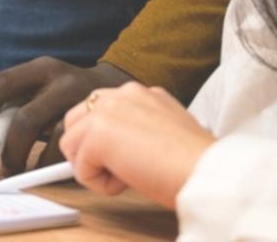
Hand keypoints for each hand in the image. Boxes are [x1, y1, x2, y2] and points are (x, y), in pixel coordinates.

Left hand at [0, 58, 130, 174]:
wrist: (117, 86)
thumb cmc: (62, 95)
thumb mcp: (40, 88)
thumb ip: (15, 105)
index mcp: (41, 68)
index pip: (0, 85)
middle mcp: (62, 80)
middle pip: (24, 119)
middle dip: (8, 150)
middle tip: (0, 167)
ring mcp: (84, 101)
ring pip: (51, 139)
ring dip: (33, 162)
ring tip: (24, 171)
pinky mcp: (101, 124)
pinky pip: (72, 151)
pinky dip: (54, 165)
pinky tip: (49, 169)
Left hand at [60, 81, 214, 207]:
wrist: (206, 171)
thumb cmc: (194, 162)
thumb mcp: (162, 133)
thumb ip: (134, 131)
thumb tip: (111, 152)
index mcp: (140, 93)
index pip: (99, 111)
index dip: (104, 141)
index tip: (123, 158)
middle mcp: (122, 93)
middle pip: (75, 121)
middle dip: (87, 149)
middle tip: (120, 170)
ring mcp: (108, 109)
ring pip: (70, 144)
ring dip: (93, 167)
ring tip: (128, 175)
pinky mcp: (98, 133)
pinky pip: (79, 168)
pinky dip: (99, 184)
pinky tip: (128, 182)